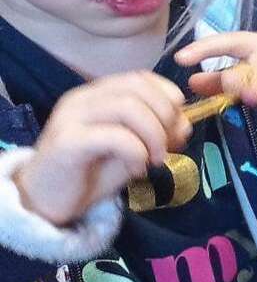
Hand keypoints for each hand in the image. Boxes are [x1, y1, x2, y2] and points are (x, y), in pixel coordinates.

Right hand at [14, 73, 186, 224]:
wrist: (46, 203)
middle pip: (137, 87)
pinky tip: (137, 169)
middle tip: (170, 146)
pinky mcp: (67, 141)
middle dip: (165, 116)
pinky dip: (137, 151)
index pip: (141, 78)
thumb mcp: (134, 150)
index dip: (168, 97)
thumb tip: (185, 123)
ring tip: (155, 160)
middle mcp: (82, 99)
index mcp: (98, 95)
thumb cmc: (90, 174)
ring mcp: (71, 117)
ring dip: (154, 134)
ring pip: (128, 106)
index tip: (177, 126)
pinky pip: (114, 135)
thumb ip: (158, 134)